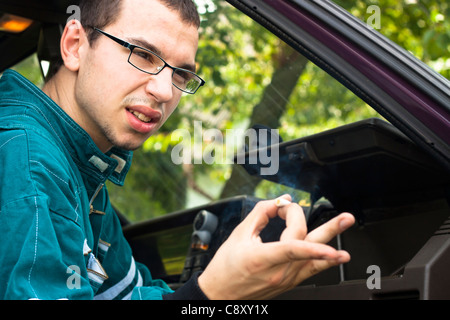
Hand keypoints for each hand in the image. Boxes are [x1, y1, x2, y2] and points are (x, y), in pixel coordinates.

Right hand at [198, 195, 354, 299]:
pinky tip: (336, 256)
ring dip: (334, 244)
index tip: (288, 207)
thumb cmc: (226, 267)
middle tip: (346, 218)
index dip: (299, 226)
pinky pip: (311, 270)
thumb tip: (278, 202)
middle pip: (310, 247)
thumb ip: (260, 214)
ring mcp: (286, 279)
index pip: (292, 245)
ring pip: (315, 259)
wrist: (222, 294)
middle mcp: (279, 272)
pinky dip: (325, 262)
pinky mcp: (290, 282)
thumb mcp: (239, 235)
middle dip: (330, 229)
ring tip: (348, 232)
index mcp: (262, 259)